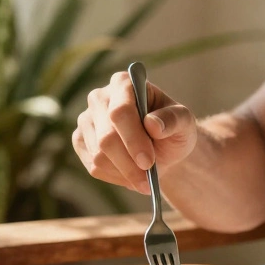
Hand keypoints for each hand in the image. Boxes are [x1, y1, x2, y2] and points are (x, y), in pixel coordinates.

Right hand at [73, 71, 197, 193]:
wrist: (161, 145)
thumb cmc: (172, 127)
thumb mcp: (183, 121)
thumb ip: (173, 119)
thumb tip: (153, 124)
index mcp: (124, 83)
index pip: (120, 112)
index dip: (133, 140)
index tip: (148, 162)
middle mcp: (99, 97)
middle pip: (106, 138)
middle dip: (129, 164)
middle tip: (148, 181)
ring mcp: (86, 119)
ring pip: (98, 156)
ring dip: (125, 174)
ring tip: (145, 179)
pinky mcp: (80, 140)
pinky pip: (93, 167)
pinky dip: (116, 177)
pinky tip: (131, 175)